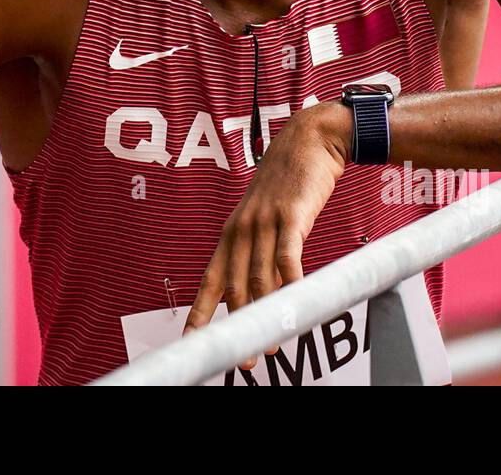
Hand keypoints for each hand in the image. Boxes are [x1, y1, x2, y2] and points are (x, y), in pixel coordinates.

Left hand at [182, 101, 348, 368]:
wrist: (309, 140)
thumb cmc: (289, 181)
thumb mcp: (267, 216)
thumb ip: (263, 251)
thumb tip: (266, 289)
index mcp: (232, 231)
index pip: (210, 279)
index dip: (200, 311)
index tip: (191, 340)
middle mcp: (242, 229)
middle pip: (235, 287)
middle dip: (237, 326)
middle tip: (245, 359)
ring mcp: (264, 222)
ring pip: (259, 278)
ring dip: (264, 315)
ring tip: (273, 344)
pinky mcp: (290, 216)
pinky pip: (287, 257)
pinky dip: (289, 283)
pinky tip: (294, 304)